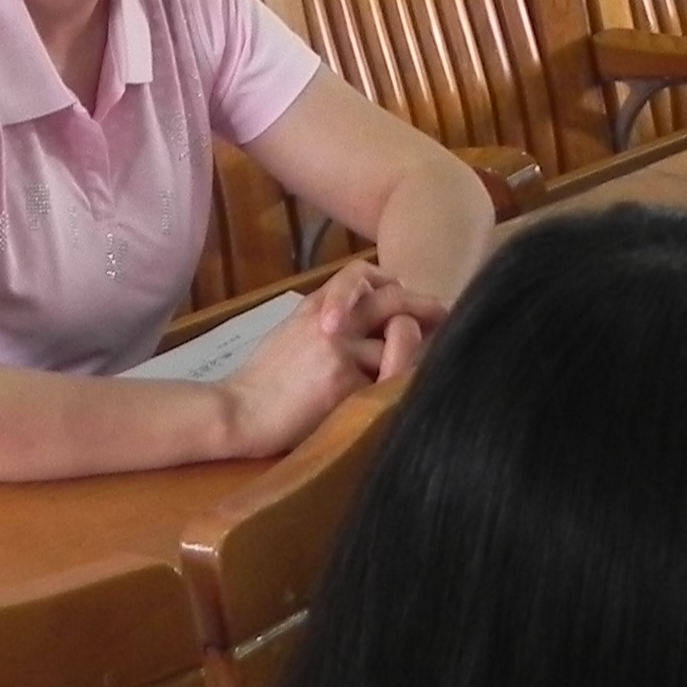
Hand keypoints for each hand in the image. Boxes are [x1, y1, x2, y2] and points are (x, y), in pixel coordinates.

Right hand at [214, 261, 441, 457]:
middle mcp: (330, 319)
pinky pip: (386, 383)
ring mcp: (339, 348)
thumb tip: (364, 326)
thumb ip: (326, 322)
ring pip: (397, 343)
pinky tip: (401, 401)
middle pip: (392, 300)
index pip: (363, 276)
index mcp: (315, 305)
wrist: (240, 410)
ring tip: (429, 365)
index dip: (393, 284)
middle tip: (446, 315)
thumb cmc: (262, 381)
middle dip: (425, 307)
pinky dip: (396, 391)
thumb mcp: (291, 335)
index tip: (410, 298)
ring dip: (413, 355)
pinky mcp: (344, 383)